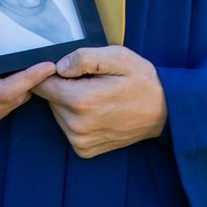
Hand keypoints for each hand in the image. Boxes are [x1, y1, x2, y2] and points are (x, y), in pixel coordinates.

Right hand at [0, 30, 55, 127]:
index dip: (28, 79)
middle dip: (30, 83)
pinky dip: (15, 96)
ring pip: (10, 106)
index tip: (48, 66)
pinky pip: (5, 110)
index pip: (4, 91)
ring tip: (32, 71)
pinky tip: (18, 82)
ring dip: (24, 90)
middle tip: (46, 66)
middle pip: (10, 100)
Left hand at [33, 45, 167, 158]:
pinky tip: (97, 111)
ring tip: (97, 95)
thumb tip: (59, 66)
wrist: (164, 111)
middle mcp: (77, 126)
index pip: (42, 85)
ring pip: (57, 112)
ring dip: (70, 102)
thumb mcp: (118, 57)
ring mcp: (80, 141)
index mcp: (81, 101)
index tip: (68, 68)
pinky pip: (67, 128)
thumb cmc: (142, 81)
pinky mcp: (85, 150)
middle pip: (49, 99)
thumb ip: (84, 57)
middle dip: (63, 86)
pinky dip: (77, 117)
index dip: (52, 72)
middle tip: (90, 80)